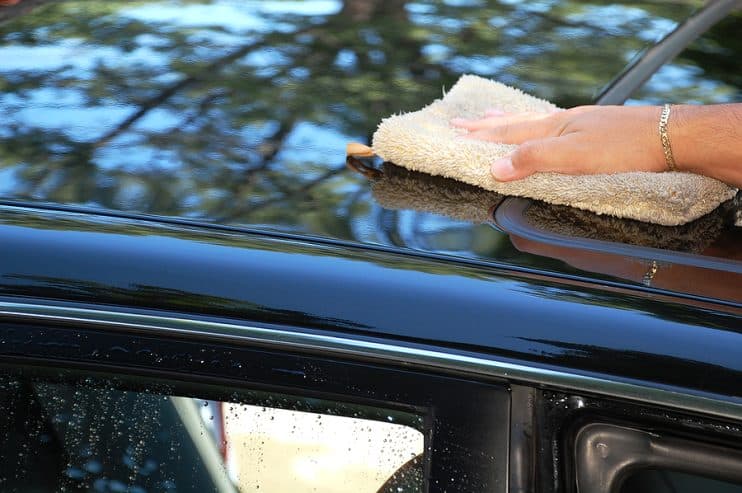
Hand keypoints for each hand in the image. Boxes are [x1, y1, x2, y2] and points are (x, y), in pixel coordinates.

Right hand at [451, 106, 666, 180]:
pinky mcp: (594, 130)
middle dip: (486, 125)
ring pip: (533, 121)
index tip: (455, 131)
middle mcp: (562, 122)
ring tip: (494, 117)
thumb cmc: (625, 148)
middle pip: (516, 123)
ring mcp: (578, 124)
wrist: (670, 138)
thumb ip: (534, 160)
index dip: (480, 135)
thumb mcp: (573, 157)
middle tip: (462, 122)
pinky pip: (551, 125)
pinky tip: (542, 128)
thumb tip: (494, 168)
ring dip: (508, 121)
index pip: (507, 133)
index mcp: (552, 129)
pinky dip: (534, 125)